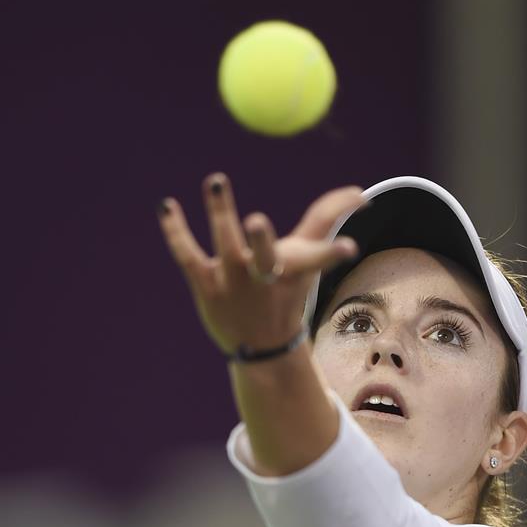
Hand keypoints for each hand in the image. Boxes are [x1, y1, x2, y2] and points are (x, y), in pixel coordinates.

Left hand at [157, 172, 366, 355]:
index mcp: (295, 271)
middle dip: (261, 241)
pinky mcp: (205, 285)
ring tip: (218, 181)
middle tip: (258, 221)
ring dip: (221, 214)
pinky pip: (187, 255)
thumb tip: (359, 191)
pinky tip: (167, 206)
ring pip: (226, 247)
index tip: (350, 248)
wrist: (261, 345)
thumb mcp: (309, 259)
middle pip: (265, 257)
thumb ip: (327, 218)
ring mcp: (233, 282)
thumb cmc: (287, 291)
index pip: (320, 258)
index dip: (335, 253)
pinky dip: (176, 231)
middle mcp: (265, 277)